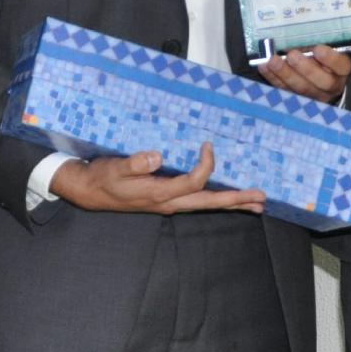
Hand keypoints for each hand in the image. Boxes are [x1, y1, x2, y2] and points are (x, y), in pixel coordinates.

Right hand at [51, 143, 263, 214]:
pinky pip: (198, 201)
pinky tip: (226, 198)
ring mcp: (169, 203)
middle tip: (262, 199)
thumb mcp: (114, 169)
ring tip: (255, 205)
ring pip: (206, 205)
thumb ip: (134, 164)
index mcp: (160, 193)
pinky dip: (216, 199)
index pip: (194, 182)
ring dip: (231, 203)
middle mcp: (169, 202)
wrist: (89, 191)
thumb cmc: (102, 178)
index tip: (208, 145)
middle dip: (236, 200)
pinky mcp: (167, 199)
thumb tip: (157, 157)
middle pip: (209, 203)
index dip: (206, 165)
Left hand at [257, 44, 350, 101]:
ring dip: (285, 74)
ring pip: (301, 88)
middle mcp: (331, 86)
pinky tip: (264, 67)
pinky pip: (284, 90)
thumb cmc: (323, 57)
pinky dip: (273, 78)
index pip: (341, 66)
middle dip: (305, 68)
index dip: (330, 59)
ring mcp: (313, 95)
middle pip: (321, 81)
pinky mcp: (296, 98)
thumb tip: (299, 31)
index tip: (318, 49)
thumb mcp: (328, 48)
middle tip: (292, 55)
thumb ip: (319, 42)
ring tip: (273, 61)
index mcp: (342, 70)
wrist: (322, 77)